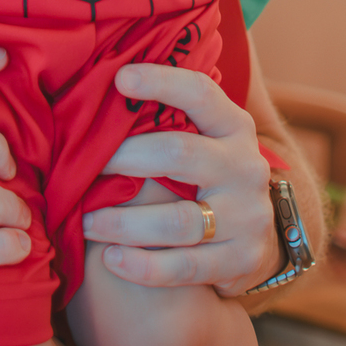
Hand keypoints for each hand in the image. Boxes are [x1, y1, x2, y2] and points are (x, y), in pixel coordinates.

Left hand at [82, 64, 277, 295]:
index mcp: (234, 126)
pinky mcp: (240, 260)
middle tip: (86, 165)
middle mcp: (245, 167)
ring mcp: (246, 216)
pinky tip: (112, 259)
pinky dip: (144, 266)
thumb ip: (171, 117)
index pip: (200, 93)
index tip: (120, 79)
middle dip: (126, 158)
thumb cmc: (209, 173)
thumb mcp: (206, 137)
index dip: (161, 81)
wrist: (258, 236)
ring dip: (124, 222)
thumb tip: (104, 86)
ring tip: (87, 221)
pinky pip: (185, 266)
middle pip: (179, 154)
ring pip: (177, 221)